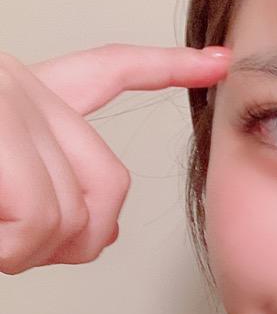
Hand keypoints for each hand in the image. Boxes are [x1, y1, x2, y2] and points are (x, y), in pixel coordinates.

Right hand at [0, 42, 230, 272]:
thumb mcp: (8, 187)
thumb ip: (61, 196)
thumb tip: (109, 234)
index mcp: (27, 95)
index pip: (110, 72)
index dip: (167, 68)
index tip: (217, 63)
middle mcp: (22, 87)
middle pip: (112, 183)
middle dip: (76, 234)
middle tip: (18, 239)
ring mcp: (11, 101)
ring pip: (74, 214)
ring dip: (28, 248)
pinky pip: (40, 220)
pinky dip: (11, 250)